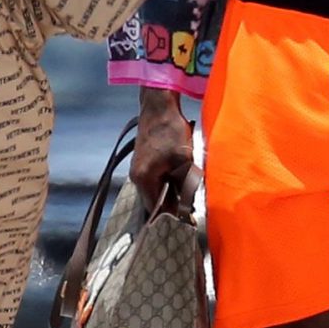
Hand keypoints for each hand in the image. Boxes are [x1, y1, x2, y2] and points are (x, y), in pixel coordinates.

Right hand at [131, 88, 197, 211]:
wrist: (159, 105)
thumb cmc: (170, 130)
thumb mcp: (183, 159)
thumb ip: (185, 184)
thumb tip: (188, 207)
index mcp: (143, 178)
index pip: (157, 208)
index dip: (173, 217)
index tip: (189, 222)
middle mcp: (137, 177)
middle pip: (155, 201)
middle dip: (172, 207)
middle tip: (191, 213)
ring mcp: (138, 169)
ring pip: (156, 191)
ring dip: (171, 195)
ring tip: (188, 198)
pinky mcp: (143, 162)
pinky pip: (155, 181)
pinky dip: (167, 185)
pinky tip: (181, 182)